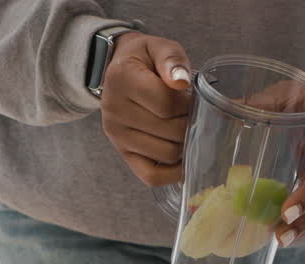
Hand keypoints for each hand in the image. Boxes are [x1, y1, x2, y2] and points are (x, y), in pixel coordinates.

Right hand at [99, 32, 192, 185]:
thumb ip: (172, 59)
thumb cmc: (146, 61)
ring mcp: (117, 135)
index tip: (189, 97)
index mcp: (122, 80)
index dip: (188, 104)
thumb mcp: (159, 47)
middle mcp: (115, 110)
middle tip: (189, 112)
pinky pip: (152, 176)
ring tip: (183, 127)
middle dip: (189, 123)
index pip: (166, 105)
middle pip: (170, 132)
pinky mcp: (123, 153)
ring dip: (184, 144)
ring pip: (167, 154)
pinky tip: (181, 156)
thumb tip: (181, 83)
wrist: (118, 71)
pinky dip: (172, 172)